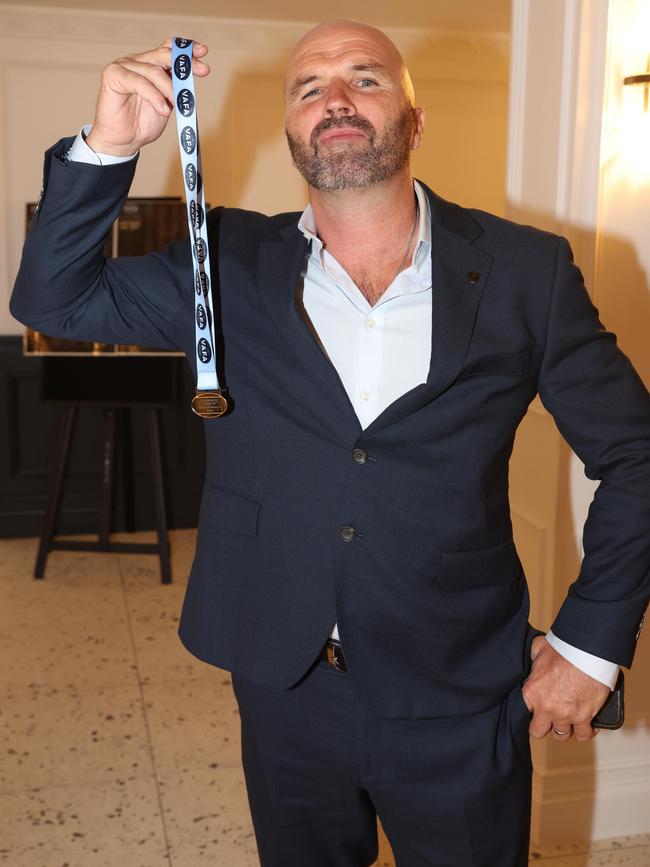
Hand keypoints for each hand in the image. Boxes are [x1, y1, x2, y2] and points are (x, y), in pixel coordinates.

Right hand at [86, 38, 209, 156]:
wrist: (124, 141)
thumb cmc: (143, 123)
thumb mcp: (167, 102)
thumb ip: (176, 86)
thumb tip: (194, 74)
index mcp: (150, 64)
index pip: (168, 49)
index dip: (186, 48)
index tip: (203, 51)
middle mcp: (137, 61)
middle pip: (163, 55)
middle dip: (185, 64)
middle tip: (203, 71)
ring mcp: (124, 66)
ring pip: (153, 71)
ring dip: (169, 89)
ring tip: (175, 106)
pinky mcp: (113, 76)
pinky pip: (139, 82)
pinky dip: (154, 96)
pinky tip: (163, 110)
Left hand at [521, 635, 610, 742]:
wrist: (589, 652)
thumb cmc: (565, 649)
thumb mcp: (539, 648)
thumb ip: (532, 657)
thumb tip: (531, 658)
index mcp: (532, 691)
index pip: (523, 712)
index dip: (529, 711)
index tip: (534, 709)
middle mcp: (547, 707)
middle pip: (538, 731)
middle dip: (543, 726)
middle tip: (549, 718)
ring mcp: (566, 715)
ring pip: (561, 735)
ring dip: (564, 728)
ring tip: (567, 720)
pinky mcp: (585, 717)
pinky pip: (583, 734)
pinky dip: (586, 731)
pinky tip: (586, 724)